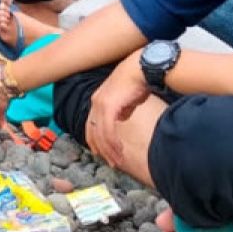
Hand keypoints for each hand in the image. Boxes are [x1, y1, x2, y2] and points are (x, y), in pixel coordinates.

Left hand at [85, 50, 150, 167]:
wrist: (141, 68)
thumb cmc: (137, 82)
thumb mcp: (127, 100)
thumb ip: (122, 110)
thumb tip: (121, 118)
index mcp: (97, 101)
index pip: (90, 125)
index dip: (94, 140)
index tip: (100, 153)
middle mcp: (95, 103)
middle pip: (93, 132)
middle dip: (102, 150)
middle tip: (111, 162)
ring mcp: (100, 104)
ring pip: (100, 134)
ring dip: (109, 150)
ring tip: (118, 160)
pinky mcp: (108, 106)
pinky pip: (108, 130)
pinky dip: (112, 142)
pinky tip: (119, 150)